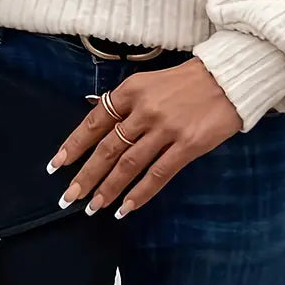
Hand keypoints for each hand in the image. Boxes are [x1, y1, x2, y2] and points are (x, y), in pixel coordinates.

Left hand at [49, 58, 242, 217]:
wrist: (227, 77)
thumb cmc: (188, 81)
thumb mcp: (150, 83)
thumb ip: (128, 105)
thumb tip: (102, 130)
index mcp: (131, 91)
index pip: (94, 121)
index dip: (74, 145)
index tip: (57, 165)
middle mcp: (144, 109)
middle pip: (107, 148)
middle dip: (85, 175)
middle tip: (69, 196)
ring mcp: (165, 128)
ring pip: (128, 165)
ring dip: (108, 188)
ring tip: (94, 206)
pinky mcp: (187, 145)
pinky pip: (158, 174)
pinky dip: (140, 193)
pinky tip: (126, 207)